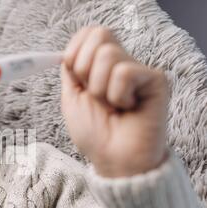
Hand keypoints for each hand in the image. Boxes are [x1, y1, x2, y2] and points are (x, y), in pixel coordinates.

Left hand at [61, 26, 169, 177]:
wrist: (113, 159)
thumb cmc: (94, 135)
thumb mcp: (71, 98)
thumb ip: (70, 70)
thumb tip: (66, 50)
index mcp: (100, 66)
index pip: (89, 33)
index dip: (74, 50)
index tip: (75, 78)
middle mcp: (121, 64)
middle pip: (99, 34)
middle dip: (84, 69)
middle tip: (94, 96)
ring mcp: (139, 70)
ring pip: (108, 55)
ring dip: (99, 89)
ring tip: (111, 106)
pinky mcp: (155, 79)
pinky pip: (124, 73)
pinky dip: (117, 96)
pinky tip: (127, 108)